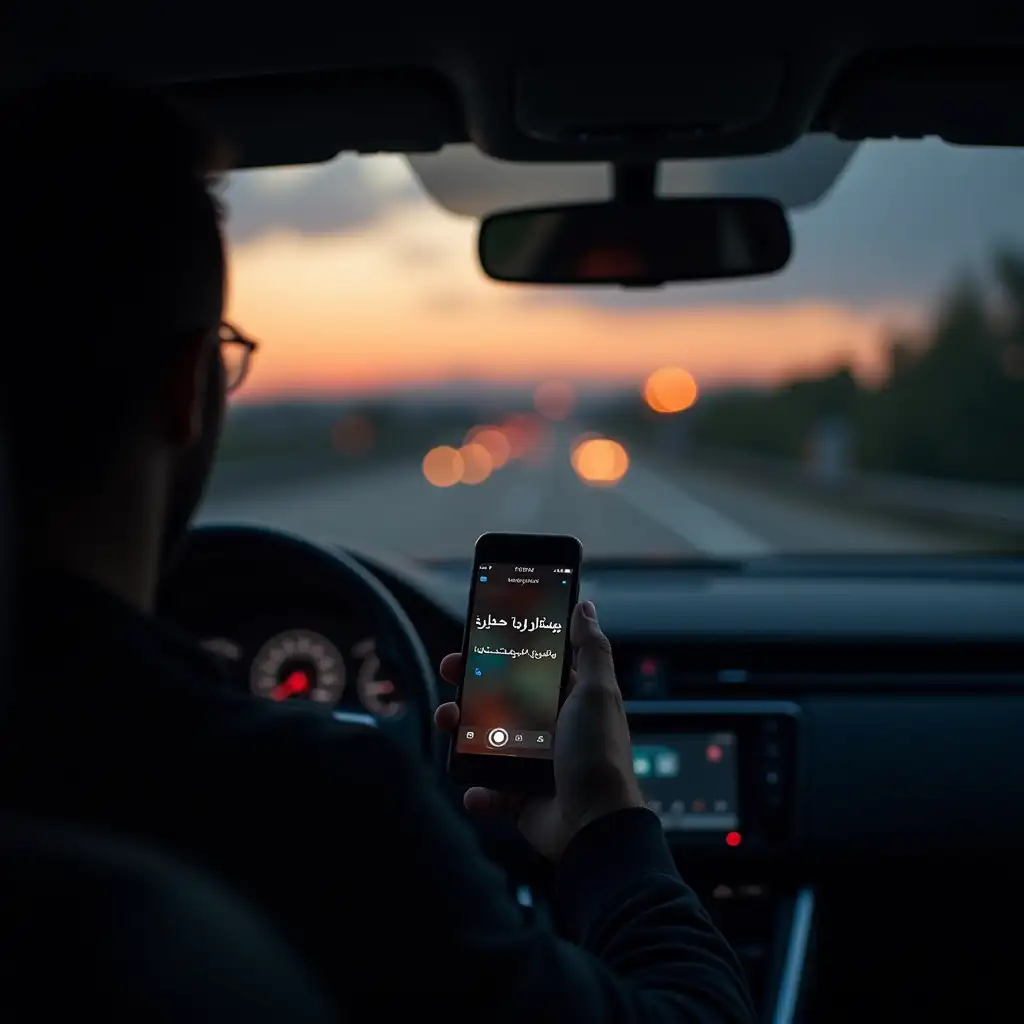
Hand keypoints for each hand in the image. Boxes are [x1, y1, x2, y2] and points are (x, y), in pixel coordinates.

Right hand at [435, 600, 644, 860]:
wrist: (594, 824)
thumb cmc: (600, 754)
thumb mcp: (598, 692)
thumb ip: (591, 648)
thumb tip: (585, 607)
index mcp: (567, 700)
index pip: (528, 666)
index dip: (502, 650)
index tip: (478, 635)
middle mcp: (548, 729)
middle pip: (498, 698)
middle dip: (469, 683)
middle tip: (451, 670)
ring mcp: (531, 763)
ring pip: (482, 739)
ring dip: (459, 730)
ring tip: (448, 721)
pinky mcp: (519, 798)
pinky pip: (486, 789)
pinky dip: (476, 789)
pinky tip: (476, 786)